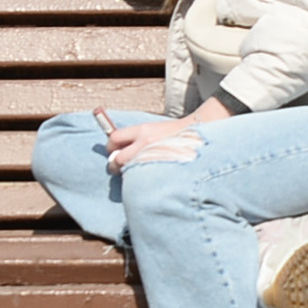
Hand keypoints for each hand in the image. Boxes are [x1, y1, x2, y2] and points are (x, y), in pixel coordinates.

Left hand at [104, 98, 228, 172]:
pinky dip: (139, 179)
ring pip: (128, 171)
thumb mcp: (152, 128)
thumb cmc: (172, 134)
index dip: (110, 146)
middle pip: (117, 158)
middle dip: (114, 165)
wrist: (196, 137)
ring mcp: (153, 157)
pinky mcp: (160, 170)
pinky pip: (141, 178)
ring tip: (133, 173)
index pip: (115, 138)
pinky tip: (145, 177)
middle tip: (117, 167)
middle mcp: (146, 143)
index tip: (113, 151)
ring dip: (126, 173)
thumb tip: (116, 151)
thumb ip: (135, 137)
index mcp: (143, 130)